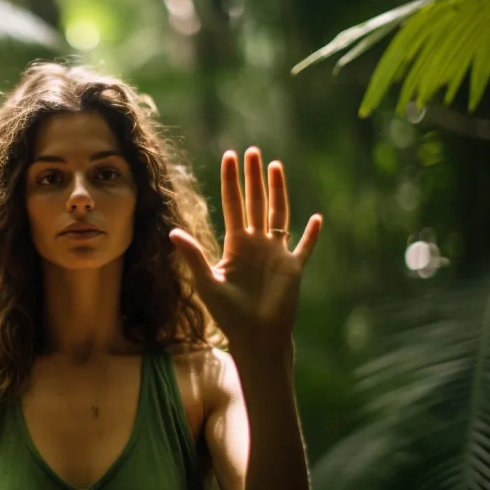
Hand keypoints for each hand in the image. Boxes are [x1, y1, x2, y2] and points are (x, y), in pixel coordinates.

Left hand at [169, 147, 321, 362]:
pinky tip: (317, 218)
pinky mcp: (293, 268)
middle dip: (253, 178)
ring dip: (279, 192)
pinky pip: (304, 247)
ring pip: (279, 215)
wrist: (253, 337)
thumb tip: (173, 232)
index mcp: (235, 244)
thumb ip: (193, 255)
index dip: (231, 181)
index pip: (233, 205)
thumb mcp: (207, 282)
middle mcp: (256, 244)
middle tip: (252, 152)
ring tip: (276, 166)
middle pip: (255, 203)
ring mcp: (276, 254)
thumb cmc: (228, 314)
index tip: (229, 156)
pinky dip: (311, 234)